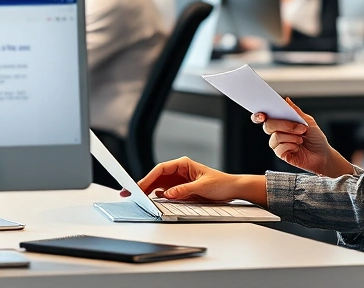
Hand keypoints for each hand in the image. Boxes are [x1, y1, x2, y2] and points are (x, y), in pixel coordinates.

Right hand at [131, 157, 264, 204]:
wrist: (233, 189)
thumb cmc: (221, 183)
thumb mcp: (202, 187)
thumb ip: (183, 190)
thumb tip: (167, 194)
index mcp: (183, 164)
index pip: (161, 169)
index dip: (148, 177)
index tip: (139, 186)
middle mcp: (179, 171)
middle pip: (157, 177)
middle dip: (143, 184)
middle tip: (130, 192)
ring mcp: (179, 180)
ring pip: (159, 184)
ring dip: (148, 190)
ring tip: (137, 197)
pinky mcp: (181, 188)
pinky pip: (165, 191)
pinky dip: (157, 195)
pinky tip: (151, 199)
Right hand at [253, 98, 352, 177]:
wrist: (323, 154)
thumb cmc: (316, 138)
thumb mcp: (308, 121)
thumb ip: (296, 111)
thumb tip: (286, 100)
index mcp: (280, 123)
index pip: (263, 118)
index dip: (258, 116)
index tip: (263, 115)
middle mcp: (277, 133)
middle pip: (268, 126)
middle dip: (285, 125)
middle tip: (300, 128)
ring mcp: (278, 144)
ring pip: (275, 137)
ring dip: (292, 137)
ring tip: (301, 139)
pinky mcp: (281, 154)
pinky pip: (279, 148)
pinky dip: (291, 146)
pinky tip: (297, 147)